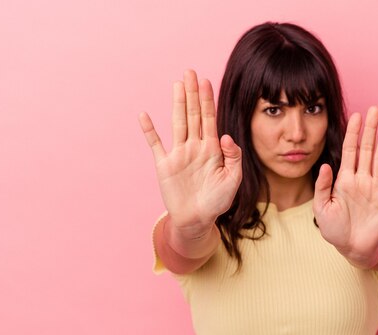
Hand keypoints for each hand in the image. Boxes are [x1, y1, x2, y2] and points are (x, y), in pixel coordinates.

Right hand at [138, 70, 241, 237]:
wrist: (198, 220)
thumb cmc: (217, 201)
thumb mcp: (233, 180)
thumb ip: (233, 157)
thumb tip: (225, 135)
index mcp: (212, 149)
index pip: (210, 119)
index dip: (208, 100)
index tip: (206, 81)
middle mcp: (195, 147)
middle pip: (193, 115)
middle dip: (192, 94)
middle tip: (190, 72)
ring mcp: (179, 154)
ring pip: (178, 123)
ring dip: (177, 103)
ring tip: (177, 84)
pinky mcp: (164, 165)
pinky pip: (155, 144)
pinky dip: (149, 131)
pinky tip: (144, 115)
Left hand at [313, 107, 377, 267]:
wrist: (354, 249)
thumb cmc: (335, 230)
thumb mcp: (321, 209)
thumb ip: (321, 187)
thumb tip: (325, 165)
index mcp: (344, 180)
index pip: (350, 151)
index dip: (353, 133)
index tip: (356, 116)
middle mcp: (362, 180)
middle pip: (368, 149)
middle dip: (371, 129)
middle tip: (374, 109)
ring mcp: (376, 188)